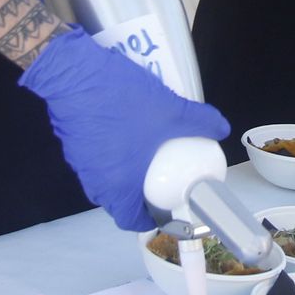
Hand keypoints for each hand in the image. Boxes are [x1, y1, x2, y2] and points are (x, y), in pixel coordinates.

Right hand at [19, 28, 229, 229]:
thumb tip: (222, 128)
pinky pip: (94, 161)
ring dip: (124, 175)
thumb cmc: (121, 99)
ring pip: (105, 181)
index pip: (132, 221)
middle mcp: (95, 181)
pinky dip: (110, 156)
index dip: (151, 219)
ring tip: (145, 155)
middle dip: (140, 195)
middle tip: (161, 179)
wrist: (73, 72)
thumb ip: (200, 120)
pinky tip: (124, 133)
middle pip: (119, 202)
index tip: (166, 206)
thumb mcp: (170, 109)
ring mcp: (80, 163)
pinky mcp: (72, 144)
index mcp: (118, 186)